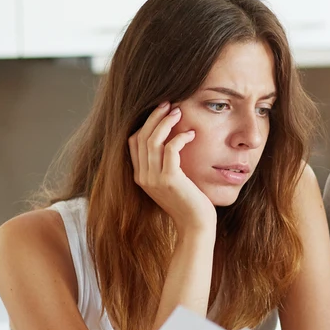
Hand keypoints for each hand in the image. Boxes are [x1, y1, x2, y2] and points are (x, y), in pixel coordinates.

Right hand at [128, 103, 216, 234]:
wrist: (196, 226)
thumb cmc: (189, 202)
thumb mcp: (172, 181)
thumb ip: (165, 164)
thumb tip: (171, 140)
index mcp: (140, 176)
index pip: (133, 142)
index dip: (145, 123)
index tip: (160, 111)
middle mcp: (142, 177)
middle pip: (141, 137)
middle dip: (154, 116)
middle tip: (169, 104)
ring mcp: (154, 179)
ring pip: (153, 140)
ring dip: (166, 122)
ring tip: (179, 112)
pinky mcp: (169, 180)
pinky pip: (171, 149)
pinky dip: (180, 137)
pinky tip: (191, 134)